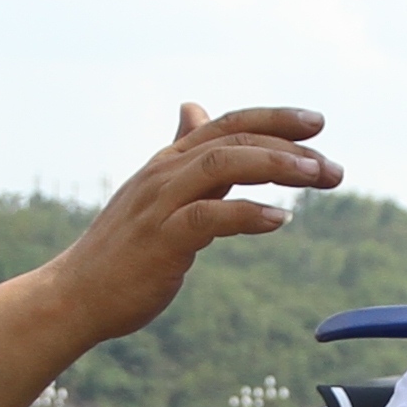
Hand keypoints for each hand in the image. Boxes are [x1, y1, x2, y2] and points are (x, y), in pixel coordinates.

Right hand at [37, 106, 338, 344]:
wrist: (74, 296)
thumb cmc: (122, 251)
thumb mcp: (156, 193)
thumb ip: (184, 156)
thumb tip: (194, 110)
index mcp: (168, 163)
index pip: (226, 124)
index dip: (274, 118)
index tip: (317, 124)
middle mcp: (164, 174)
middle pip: (233, 138)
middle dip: (288, 144)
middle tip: (332, 167)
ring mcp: (159, 205)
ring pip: (223, 165)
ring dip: (275, 167)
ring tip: (316, 177)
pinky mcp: (159, 241)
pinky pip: (208, 217)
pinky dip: (246, 214)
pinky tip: (278, 221)